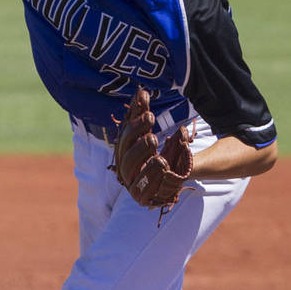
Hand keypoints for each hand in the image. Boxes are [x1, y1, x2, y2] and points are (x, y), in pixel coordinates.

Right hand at [110, 88, 193, 210]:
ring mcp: (131, 184)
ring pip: (131, 171)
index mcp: (123, 150)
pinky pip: (143, 190)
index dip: (135, 125)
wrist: (167, 182)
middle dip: (138, 142)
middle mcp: (123, 167)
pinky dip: (152, 178)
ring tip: (159, 153)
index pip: (125, 136)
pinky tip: (162, 165)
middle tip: (153, 134)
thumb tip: (142, 92)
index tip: (150, 114)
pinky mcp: (141, 198)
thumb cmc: (157, 154)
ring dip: (143, 159)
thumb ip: (144, 115)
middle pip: (126, 154)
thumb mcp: (151, 133)